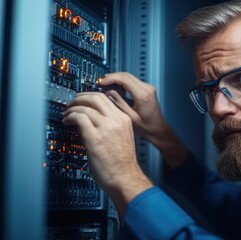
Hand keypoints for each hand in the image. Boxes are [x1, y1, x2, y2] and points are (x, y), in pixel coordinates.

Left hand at [62, 92, 151, 215]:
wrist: (125, 178)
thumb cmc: (123, 164)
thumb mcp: (122, 138)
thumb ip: (111, 126)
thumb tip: (93, 120)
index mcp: (124, 120)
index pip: (106, 98)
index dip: (91, 96)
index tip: (83, 100)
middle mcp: (116, 121)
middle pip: (96, 97)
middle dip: (80, 97)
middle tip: (72, 103)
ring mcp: (106, 128)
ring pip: (86, 106)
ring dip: (72, 108)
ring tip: (66, 114)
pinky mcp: (95, 138)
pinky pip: (79, 118)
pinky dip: (70, 116)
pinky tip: (67, 121)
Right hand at [100, 72, 165, 140]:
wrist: (158, 129)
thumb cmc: (148, 127)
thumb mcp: (130, 117)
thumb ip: (119, 103)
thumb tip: (109, 93)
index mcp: (143, 95)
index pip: (124, 79)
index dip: (111, 78)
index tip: (102, 82)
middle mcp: (147, 89)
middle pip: (127, 76)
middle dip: (113, 76)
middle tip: (102, 81)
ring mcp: (148, 88)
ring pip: (130, 77)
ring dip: (118, 78)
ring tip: (106, 83)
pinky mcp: (147, 90)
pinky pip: (133, 81)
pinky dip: (123, 82)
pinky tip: (116, 86)